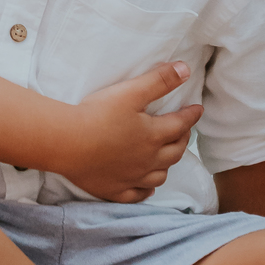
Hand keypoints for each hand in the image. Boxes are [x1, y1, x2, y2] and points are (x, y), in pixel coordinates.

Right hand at [68, 62, 201, 202]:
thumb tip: (186, 69)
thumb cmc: (97, 114)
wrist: (66, 143)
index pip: (181, 124)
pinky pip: (137, 194)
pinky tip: (147, 186)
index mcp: (153, 135)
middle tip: (183, 130)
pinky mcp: (115, 190)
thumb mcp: (130, 92)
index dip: (191, 115)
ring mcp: (132, 178)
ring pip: (159, 176)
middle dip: (183, 139)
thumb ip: (159, 80)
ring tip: (166, 157)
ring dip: (167, 165)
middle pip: (174, 152)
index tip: (197, 109)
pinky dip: (146, 190)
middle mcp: (148, 160)